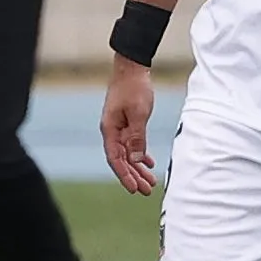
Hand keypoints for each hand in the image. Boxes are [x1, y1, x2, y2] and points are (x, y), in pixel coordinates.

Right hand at [101, 58, 159, 193]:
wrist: (131, 68)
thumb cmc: (134, 88)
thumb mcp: (138, 114)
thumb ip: (137, 138)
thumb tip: (137, 161)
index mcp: (110, 130)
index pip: (115, 159)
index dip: (125, 175)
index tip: (135, 189)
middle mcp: (112, 131)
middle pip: (122, 160)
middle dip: (134, 176)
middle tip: (146, 191)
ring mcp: (118, 127)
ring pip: (128, 153)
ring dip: (138, 168)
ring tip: (150, 182)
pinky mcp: (126, 123)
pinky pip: (132, 144)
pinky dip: (140, 154)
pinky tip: (148, 163)